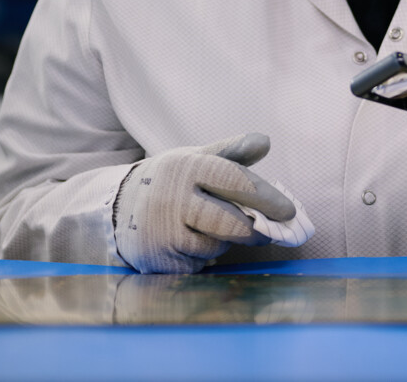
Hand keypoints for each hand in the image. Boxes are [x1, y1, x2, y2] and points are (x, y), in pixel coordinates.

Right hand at [114, 133, 298, 273]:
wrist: (117, 208)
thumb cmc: (171, 182)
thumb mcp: (196, 160)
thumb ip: (231, 152)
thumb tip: (265, 141)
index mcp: (187, 167)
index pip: (234, 180)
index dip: (265, 196)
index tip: (289, 211)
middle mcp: (172, 198)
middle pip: (230, 222)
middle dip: (254, 231)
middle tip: (268, 234)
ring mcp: (162, 231)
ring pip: (214, 246)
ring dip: (222, 243)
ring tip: (208, 230)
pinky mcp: (157, 259)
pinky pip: (196, 264)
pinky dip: (201, 259)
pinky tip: (188, 246)